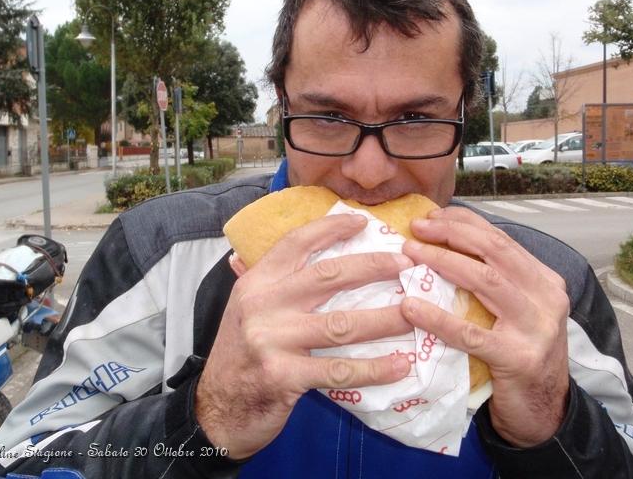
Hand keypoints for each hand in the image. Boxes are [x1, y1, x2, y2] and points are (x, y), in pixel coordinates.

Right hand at [196, 213, 414, 458]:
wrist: (217, 408)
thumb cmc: (239, 354)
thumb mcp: (245, 309)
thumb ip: (266, 280)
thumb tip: (288, 249)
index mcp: (256, 282)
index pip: (296, 243)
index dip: (331, 229)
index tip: (363, 223)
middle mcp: (263, 304)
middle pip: (327, 276)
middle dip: (372, 267)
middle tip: (406, 265)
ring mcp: (273, 340)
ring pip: (341, 324)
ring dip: (384, 320)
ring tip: (416, 315)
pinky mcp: (285, 376)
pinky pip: (339, 370)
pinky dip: (373, 369)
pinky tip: (400, 365)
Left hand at [401, 206, 569, 446]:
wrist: (544, 411)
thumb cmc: (519, 354)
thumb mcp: (514, 310)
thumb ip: (492, 279)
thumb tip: (442, 243)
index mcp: (543, 280)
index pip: (500, 238)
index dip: (463, 222)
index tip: (430, 216)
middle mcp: (545, 297)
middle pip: (493, 250)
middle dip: (451, 233)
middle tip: (416, 228)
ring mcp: (535, 328)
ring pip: (484, 280)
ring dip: (442, 262)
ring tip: (409, 254)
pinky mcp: (518, 358)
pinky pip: (470, 333)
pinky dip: (438, 318)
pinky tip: (410, 308)